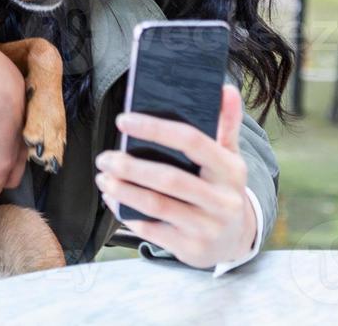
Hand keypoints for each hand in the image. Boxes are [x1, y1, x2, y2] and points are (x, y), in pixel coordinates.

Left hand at [95, 84, 256, 268]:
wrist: (235, 240)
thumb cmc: (222, 189)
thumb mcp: (230, 158)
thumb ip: (226, 124)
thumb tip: (225, 88)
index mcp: (231, 170)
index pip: (192, 142)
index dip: (155, 129)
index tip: (123, 120)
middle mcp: (222, 200)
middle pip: (170, 179)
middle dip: (131, 166)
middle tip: (105, 157)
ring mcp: (207, 227)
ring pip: (157, 206)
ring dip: (124, 191)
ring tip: (103, 178)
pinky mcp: (191, 249)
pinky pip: (153, 230)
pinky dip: (128, 215)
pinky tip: (113, 201)